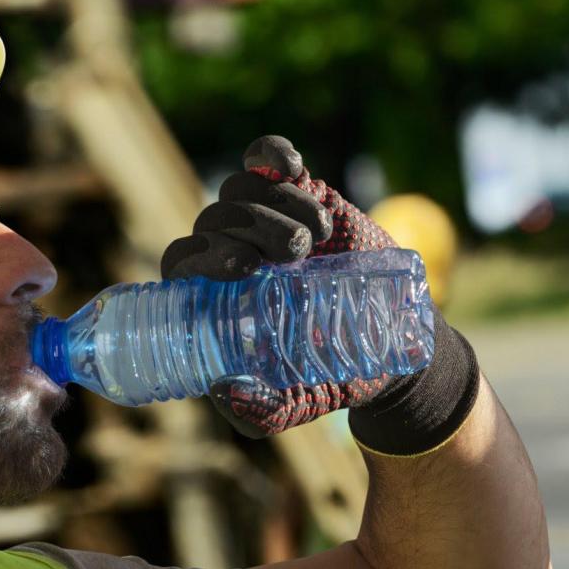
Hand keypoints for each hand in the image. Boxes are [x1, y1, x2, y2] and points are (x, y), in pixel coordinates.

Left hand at [161, 136, 402, 437]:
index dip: (201, 259)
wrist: (388, 342)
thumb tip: (220, 387)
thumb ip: (257, 412)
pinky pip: (266, 159)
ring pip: (239, 190)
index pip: (180, 263)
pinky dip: (272, 156)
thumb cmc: (327, 374)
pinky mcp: (296, 191)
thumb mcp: (293, 404)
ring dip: (274, 207)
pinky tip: (292, 169)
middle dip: (249, 231)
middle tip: (292, 255)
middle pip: (212, 221)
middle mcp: (228, 251)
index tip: (243, 270)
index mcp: (211, 295)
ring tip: (316, 238)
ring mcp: (260, 217)